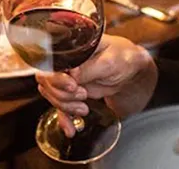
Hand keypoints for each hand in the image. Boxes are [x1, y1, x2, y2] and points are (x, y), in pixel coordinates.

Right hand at [36, 35, 156, 137]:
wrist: (131, 69)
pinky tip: (70, 129)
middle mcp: (64, 62)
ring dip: (66, 106)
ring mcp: (66, 78)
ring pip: (53, 96)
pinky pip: (61, 106)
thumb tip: (72, 74)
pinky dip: (65, 119)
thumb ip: (90, 67)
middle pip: (47, 82)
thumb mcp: (109, 60)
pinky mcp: (71, 92)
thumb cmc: (121, 56)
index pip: (49, 63)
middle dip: (63, 94)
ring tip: (84, 107)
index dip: (56, 77)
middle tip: (82, 95)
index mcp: (69, 49)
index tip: (72, 85)